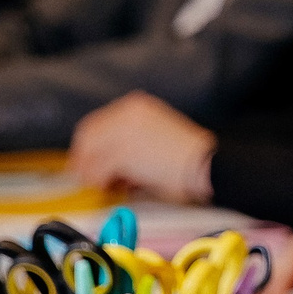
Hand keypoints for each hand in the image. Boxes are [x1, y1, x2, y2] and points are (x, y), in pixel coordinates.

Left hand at [67, 93, 215, 201]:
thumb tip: (109, 160)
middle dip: (86, 158)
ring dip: (94, 172)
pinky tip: (114, 187)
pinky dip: (101, 182)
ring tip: (107, 184)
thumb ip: (131, 140)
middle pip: (87, 135)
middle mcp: (125, 113)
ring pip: (91, 155)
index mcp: (136, 105)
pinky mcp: (123, 153)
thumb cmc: (191, 157)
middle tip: (90, 176)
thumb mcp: (158, 135)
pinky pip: (98, 170)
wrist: (207, 164)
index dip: (89, 144)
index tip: (87, 160)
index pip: (96, 122)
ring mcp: (122, 132)